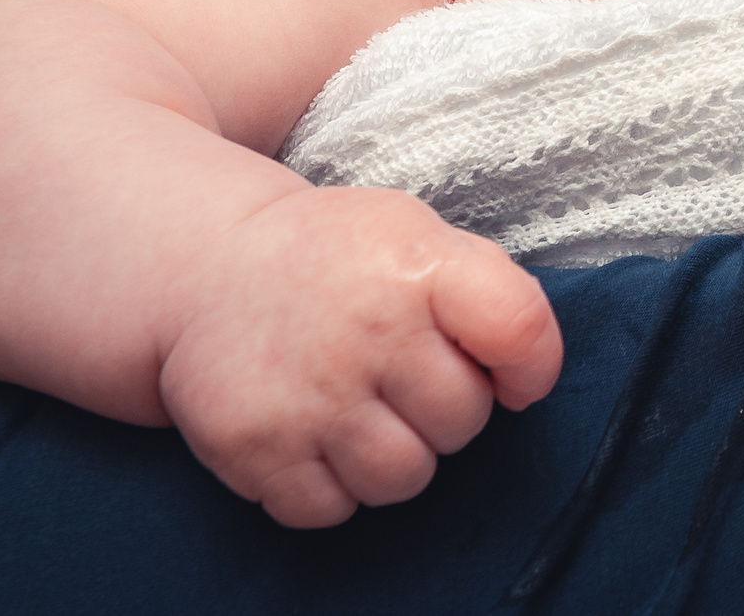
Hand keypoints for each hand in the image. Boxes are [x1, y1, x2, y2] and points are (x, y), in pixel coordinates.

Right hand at [156, 187, 562, 526]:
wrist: (211, 266)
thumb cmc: (337, 257)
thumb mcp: (418, 234)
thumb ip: (485, 291)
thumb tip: (526, 374)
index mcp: (419, 263)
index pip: (519, 329)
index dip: (532, 366)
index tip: (512, 376)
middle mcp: (366, 329)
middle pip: (463, 422)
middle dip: (447, 411)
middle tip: (407, 379)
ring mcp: (308, 394)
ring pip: (403, 478)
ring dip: (395, 456)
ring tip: (366, 411)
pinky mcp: (254, 446)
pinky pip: (331, 509)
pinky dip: (332, 487)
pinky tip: (319, 436)